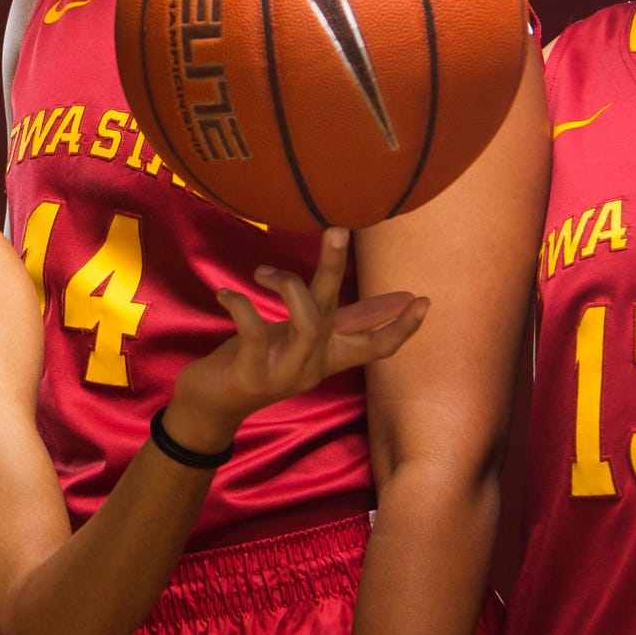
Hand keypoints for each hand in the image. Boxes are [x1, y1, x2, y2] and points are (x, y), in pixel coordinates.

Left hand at [168, 227, 427, 453]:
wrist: (210, 406)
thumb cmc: (255, 360)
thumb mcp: (299, 336)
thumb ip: (336, 319)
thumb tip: (383, 299)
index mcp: (328, 357)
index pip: (376, 348)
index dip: (401, 328)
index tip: (425, 301)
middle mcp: (312, 366)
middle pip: (337, 319)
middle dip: (336, 269)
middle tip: (338, 228)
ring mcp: (285, 374)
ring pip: (307, 326)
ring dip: (288, 287)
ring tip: (262, 271)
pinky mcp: (252, 377)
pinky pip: (254, 334)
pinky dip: (242, 307)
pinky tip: (225, 294)